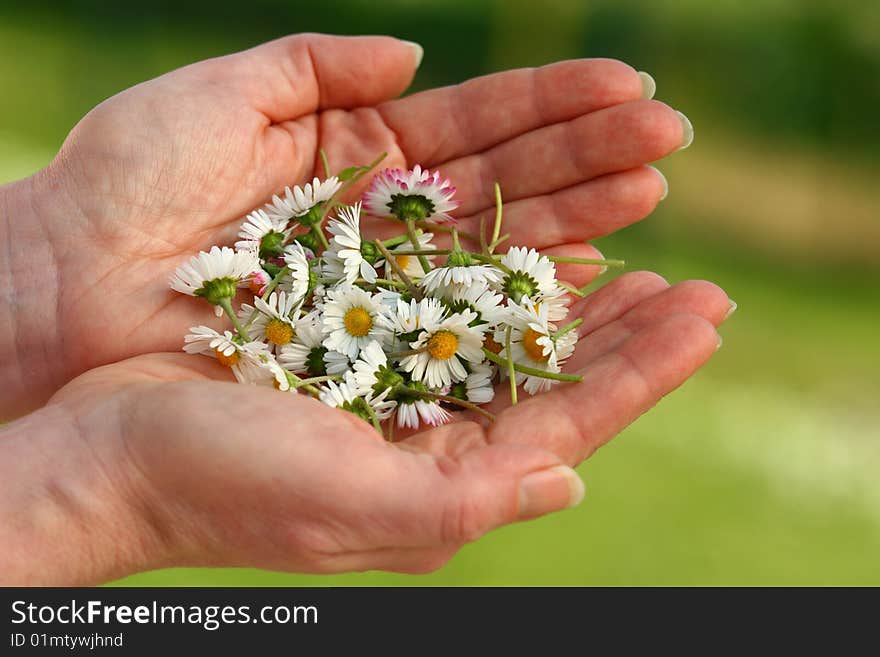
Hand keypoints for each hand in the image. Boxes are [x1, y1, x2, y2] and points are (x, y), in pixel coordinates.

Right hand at [0, 271, 729, 584]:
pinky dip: (498, 284)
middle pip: (554, 381)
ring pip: (511, 342)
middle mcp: (432, 441)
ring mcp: (398, 393)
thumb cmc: (224, 488)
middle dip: (627, 337)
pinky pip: (448, 312)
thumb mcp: (353, 508)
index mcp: (443, 484)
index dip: (640, 372)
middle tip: (696, 292)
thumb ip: (465, 502)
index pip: (568, 422)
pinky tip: (533, 260)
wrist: (117, 456)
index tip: (704, 319)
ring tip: (638, 265)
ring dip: (575, 304)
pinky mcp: (357, 350)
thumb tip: (570, 482)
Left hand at [1, 33, 688, 416]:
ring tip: (653, 197)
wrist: (63, 286)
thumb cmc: (123, 185)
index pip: (479, 122)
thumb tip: (415, 55)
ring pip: (497, 248)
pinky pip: (455, 317)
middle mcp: (386, 219)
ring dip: (578, 223)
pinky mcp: (364, 341)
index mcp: (359, 151)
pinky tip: (585, 280)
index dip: (555, 103)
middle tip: (671, 142)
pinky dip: (520, 298)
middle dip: (590, 158)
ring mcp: (382, 282)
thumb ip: (313, 68)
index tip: (631, 87)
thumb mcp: (217, 97)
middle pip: (507, 183)